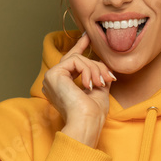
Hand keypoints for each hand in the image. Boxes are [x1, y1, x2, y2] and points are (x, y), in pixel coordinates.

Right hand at [41, 32, 114, 148]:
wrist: (87, 123)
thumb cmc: (93, 114)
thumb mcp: (99, 90)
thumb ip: (98, 76)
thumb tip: (103, 67)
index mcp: (62, 86)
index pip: (71, 61)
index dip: (79, 47)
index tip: (87, 37)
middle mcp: (54, 81)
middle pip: (77, 59)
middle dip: (96, 64)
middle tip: (109, 77)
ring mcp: (51, 77)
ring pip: (78, 58)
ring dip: (95, 69)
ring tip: (101, 83)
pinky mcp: (53, 74)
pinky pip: (75, 60)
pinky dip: (87, 70)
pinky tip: (90, 85)